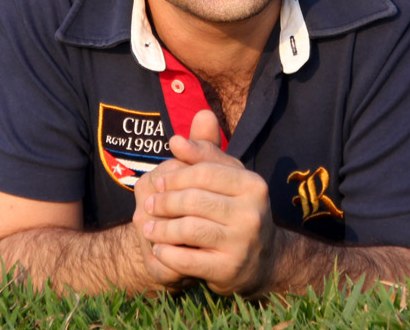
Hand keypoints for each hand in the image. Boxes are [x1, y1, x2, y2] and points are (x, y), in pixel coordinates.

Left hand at [141, 111, 276, 295]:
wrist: (261, 262)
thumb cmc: (236, 210)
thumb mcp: (228, 179)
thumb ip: (203, 154)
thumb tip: (175, 140)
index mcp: (253, 185)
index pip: (205, 172)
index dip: (177, 176)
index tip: (158, 182)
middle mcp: (252, 213)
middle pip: (194, 200)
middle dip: (165, 202)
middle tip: (148, 206)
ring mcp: (242, 243)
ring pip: (189, 229)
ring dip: (161, 229)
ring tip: (147, 228)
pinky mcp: (229, 269)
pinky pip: (188, 259)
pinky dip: (168, 253)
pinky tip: (159, 249)